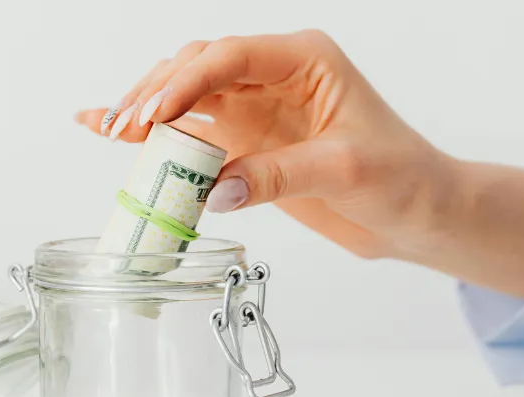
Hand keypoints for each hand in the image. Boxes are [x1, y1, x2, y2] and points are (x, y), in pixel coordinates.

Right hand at [76, 31, 523, 298]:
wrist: (415, 213)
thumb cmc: (401, 178)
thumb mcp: (345, 172)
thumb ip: (277, 175)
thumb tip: (211, 190)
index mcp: (306, 60)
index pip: (232, 56)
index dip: (186, 81)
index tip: (153, 114)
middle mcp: (274, 75)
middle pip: (197, 66)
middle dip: (157, 93)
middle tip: (127, 128)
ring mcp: (254, 107)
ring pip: (185, 94)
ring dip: (146, 110)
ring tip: (107, 130)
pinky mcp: (244, 140)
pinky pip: (189, 131)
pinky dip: (152, 134)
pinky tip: (108, 130)